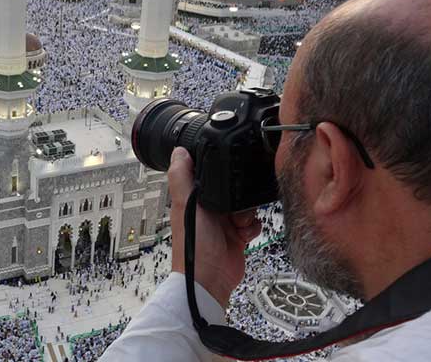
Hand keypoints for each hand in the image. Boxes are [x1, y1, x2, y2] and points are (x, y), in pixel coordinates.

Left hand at [167, 147, 261, 307]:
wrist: (209, 279)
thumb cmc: (193, 246)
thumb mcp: (186, 205)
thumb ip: (181, 177)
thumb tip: (178, 151)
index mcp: (191, 200)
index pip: (207, 176)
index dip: (218, 174)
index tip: (226, 173)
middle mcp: (207, 210)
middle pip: (231, 190)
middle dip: (237, 196)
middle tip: (233, 208)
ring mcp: (223, 223)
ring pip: (244, 205)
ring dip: (246, 213)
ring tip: (238, 223)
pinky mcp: (237, 236)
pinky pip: (253, 223)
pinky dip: (252, 227)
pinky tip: (245, 234)